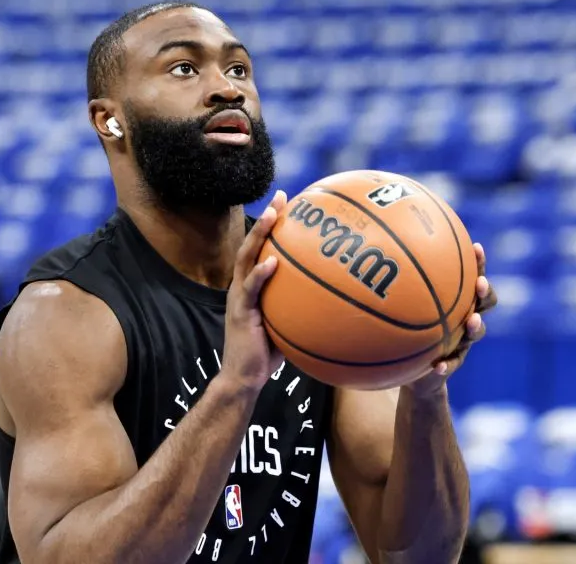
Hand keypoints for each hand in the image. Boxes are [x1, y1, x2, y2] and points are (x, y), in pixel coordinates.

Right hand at [221, 190, 288, 393]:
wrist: (244, 378)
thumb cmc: (268, 354)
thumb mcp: (288, 324)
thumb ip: (302, 306)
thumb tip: (336, 297)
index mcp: (252, 286)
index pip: (261, 249)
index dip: (272, 226)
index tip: (288, 203)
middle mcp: (242, 286)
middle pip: (251, 244)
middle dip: (265, 218)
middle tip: (280, 197)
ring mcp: (239, 298)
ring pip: (246, 258)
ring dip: (258, 236)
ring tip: (272, 216)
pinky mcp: (240, 313)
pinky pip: (250, 289)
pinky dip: (260, 274)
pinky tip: (272, 262)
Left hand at [409, 243, 498, 395]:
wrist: (412, 372)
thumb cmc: (405, 330)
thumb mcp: (400, 308)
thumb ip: (394, 286)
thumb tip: (372, 253)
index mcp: (456, 300)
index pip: (472, 277)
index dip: (478, 264)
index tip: (476, 247)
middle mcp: (464, 318)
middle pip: (485, 302)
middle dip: (485, 291)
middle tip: (480, 283)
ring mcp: (462, 342)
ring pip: (476, 332)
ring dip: (476, 326)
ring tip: (472, 321)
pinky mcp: (453, 364)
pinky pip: (453, 365)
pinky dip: (447, 365)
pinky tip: (437, 366)